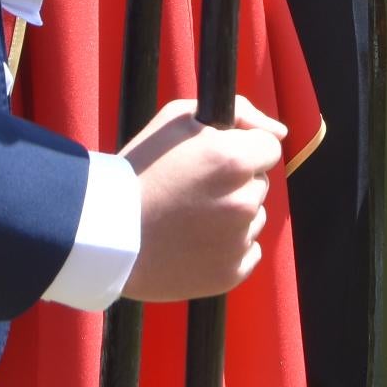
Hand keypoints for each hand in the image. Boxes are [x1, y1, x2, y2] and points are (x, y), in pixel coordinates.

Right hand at [122, 97, 284, 301]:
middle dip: (235, 182)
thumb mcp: (179, 119)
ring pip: (253, 218)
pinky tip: (193, 242)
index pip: (269, 147)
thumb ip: (239, 113)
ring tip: (188, 217)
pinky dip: (226, 247)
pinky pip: (246, 252)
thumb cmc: (140, 169)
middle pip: (259, 184)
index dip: (243, 148)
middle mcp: (243, 202)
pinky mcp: (230, 273)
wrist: (106, 232)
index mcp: (233, 161)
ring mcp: (238, 241)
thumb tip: (280, 132)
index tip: (216, 158)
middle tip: (193, 189)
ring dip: (231, 215)